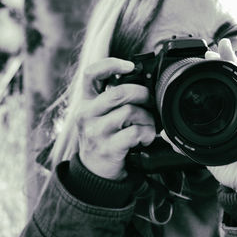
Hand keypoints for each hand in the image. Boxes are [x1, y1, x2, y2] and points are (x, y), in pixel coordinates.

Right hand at [73, 58, 155, 179]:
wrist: (95, 171)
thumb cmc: (104, 138)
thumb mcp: (102, 115)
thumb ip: (115, 99)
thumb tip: (144, 84)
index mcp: (86, 102)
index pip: (91, 74)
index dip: (111, 64)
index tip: (130, 66)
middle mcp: (87, 115)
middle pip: (119, 92)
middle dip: (142, 94)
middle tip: (150, 101)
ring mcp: (96, 132)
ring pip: (130, 112)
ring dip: (147, 118)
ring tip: (148, 125)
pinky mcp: (107, 148)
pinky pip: (135, 132)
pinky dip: (147, 134)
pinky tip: (145, 139)